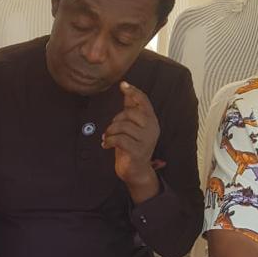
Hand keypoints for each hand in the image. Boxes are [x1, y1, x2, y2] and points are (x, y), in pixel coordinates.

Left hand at [102, 81, 160, 199]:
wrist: (136, 171)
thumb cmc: (132, 147)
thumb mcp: (132, 127)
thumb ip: (131, 110)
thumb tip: (126, 91)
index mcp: (151, 120)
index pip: (144, 101)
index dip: (134, 91)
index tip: (123, 85)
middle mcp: (152, 129)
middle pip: (130, 113)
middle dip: (115, 119)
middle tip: (110, 129)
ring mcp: (146, 140)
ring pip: (123, 126)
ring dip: (110, 132)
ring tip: (106, 138)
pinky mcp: (137, 151)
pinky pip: (119, 139)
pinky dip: (108, 141)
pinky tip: (105, 145)